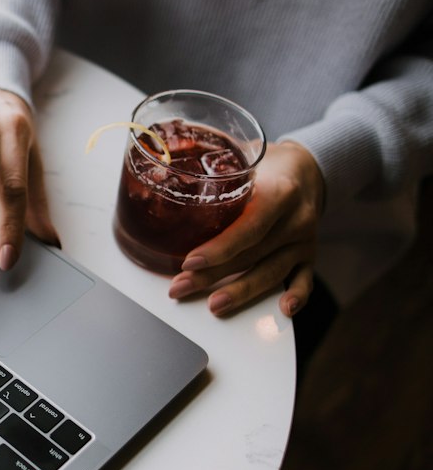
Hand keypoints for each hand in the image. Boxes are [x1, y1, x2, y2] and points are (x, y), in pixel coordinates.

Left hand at [167, 141, 325, 317]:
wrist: (308, 168)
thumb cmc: (266, 166)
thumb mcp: (245, 159)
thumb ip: (214, 169)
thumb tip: (160, 162)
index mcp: (280, 191)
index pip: (249, 226)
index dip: (219, 248)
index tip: (189, 262)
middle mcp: (295, 218)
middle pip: (252, 254)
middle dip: (213, 275)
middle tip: (181, 287)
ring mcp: (304, 239)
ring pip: (272, 272)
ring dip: (241, 292)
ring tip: (214, 305)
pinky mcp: (309, 254)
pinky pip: (305, 279)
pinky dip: (297, 295)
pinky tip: (282, 310)